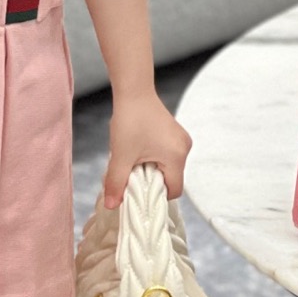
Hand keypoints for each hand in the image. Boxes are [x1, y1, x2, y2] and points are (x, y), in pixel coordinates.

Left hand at [102, 90, 191, 207]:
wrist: (133, 91)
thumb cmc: (130, 120)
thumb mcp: (121, 155)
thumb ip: (116, 182)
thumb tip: (112, 206)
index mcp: (176, 157)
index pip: (173, 191)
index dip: (155, 195)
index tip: (137, 189)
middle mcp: (184, 149)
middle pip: (170, 179)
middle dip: (150, 181)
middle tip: (131, 172)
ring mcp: (181, 140)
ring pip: (167, 167)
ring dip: (150, 169)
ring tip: (133, 157)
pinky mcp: (174, 133)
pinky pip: (166, 155)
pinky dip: (153, 158)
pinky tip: (138, 148)